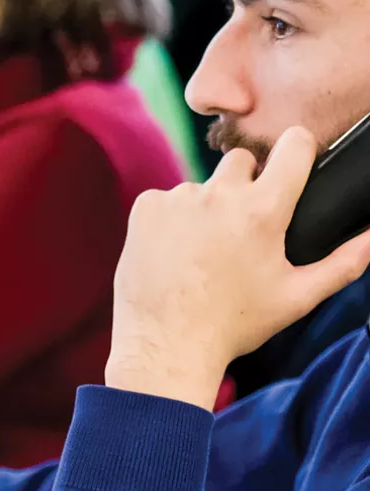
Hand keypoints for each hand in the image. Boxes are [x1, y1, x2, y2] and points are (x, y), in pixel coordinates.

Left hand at [106, 127, 369, 409]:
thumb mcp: (298, 297)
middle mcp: (219, 194)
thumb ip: (344, 263)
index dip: (299, 149)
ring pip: (202, 185)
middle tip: (240, 229)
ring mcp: (178, 197)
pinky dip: (170, 219)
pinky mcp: (146, 206)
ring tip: (201, 252)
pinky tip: (171, 253)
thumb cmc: (236, 324)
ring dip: (205, 207)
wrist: (167, 344)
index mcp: (263, 210)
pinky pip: (166, 199)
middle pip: (241, 161)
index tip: (296, 160)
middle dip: (246, 185)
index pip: (294, 145)